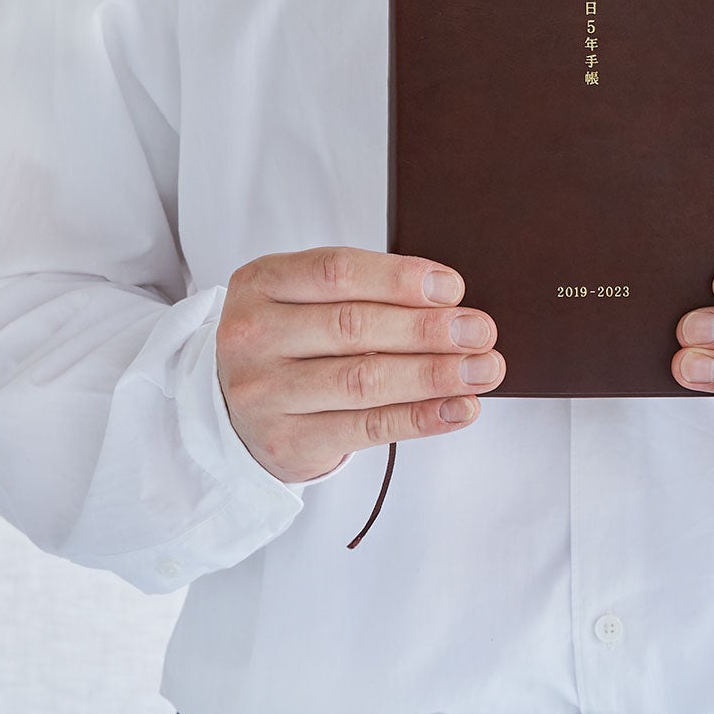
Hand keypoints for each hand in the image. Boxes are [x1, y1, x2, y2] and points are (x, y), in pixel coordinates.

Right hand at [215, 247, 503, 483]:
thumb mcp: (302, 298)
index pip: (337, 272)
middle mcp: (254, 336)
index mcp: (260, 283)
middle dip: (428, 329)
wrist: (230, 409)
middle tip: (480, 330)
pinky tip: (460, 408)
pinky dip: (422, 418)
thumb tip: (449, 302)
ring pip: (364, 380)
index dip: (400, 279)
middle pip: (354, 327)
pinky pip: (367, 429)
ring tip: (482, 369)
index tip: (452, 288)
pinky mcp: (287, 441)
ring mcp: (265, 392)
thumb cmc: (288, 341)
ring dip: (434, 375)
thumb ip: (362, 292)